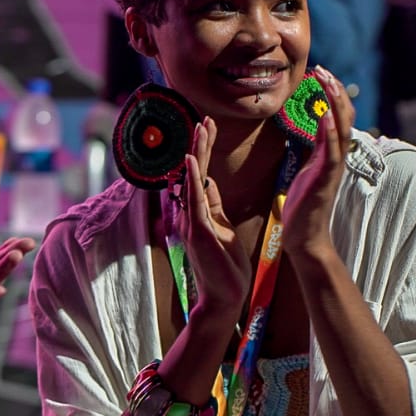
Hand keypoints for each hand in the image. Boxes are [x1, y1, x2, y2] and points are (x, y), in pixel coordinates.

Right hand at [178, 117, 247, 321]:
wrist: (224, 297)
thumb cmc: (225, 267)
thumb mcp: (222, 229)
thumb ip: (213, 206)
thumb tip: (209, 182)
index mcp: (198, 213)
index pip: (200, 174)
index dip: (204, 150)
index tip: (207, 125)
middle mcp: (190, 214)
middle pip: (194, 172)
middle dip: (200, 144)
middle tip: (204, 118)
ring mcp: (192, 222)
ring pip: (192, 179)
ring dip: (196, 152)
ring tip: (199, 128)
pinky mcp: (198, 231)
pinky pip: (193, 200)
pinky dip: (192, 178)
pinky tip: (190, 160)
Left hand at [280, 66, 353, 257]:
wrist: (305, 236)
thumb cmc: (304, 205)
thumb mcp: (307, 169)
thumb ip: (312, 148)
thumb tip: (311, 126)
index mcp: (331, 153)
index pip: (338, 116)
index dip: (333, 94)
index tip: (322, 74)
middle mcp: (337, 157)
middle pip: (344, 116)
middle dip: (335, 91)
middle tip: (323, 70)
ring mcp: (333, 168)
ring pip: (341, 129)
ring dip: (335, 103)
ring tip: (327, 81)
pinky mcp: (325, 179)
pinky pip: (331, 152)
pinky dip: (330, 132)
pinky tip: (325, 114)